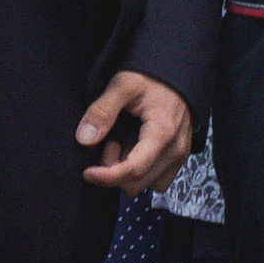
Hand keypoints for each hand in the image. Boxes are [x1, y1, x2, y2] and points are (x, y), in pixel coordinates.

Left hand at [76, 69, 192, 193]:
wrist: (175, 77)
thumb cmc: (151, 79)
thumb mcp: (122, 85)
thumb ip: (102, 111)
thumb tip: (84, 139)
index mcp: (162, 133)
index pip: (133, 170)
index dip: (106, 177)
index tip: (87, 172)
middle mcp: (175, 151)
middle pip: (136, 183)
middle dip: (114, 170)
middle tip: (109, 142)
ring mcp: (179, 157)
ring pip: (144, 185)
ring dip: (126, 171)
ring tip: (121, 143)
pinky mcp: (178, 159)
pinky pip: (155, 179)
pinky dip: (139, 170)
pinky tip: (133, 148)